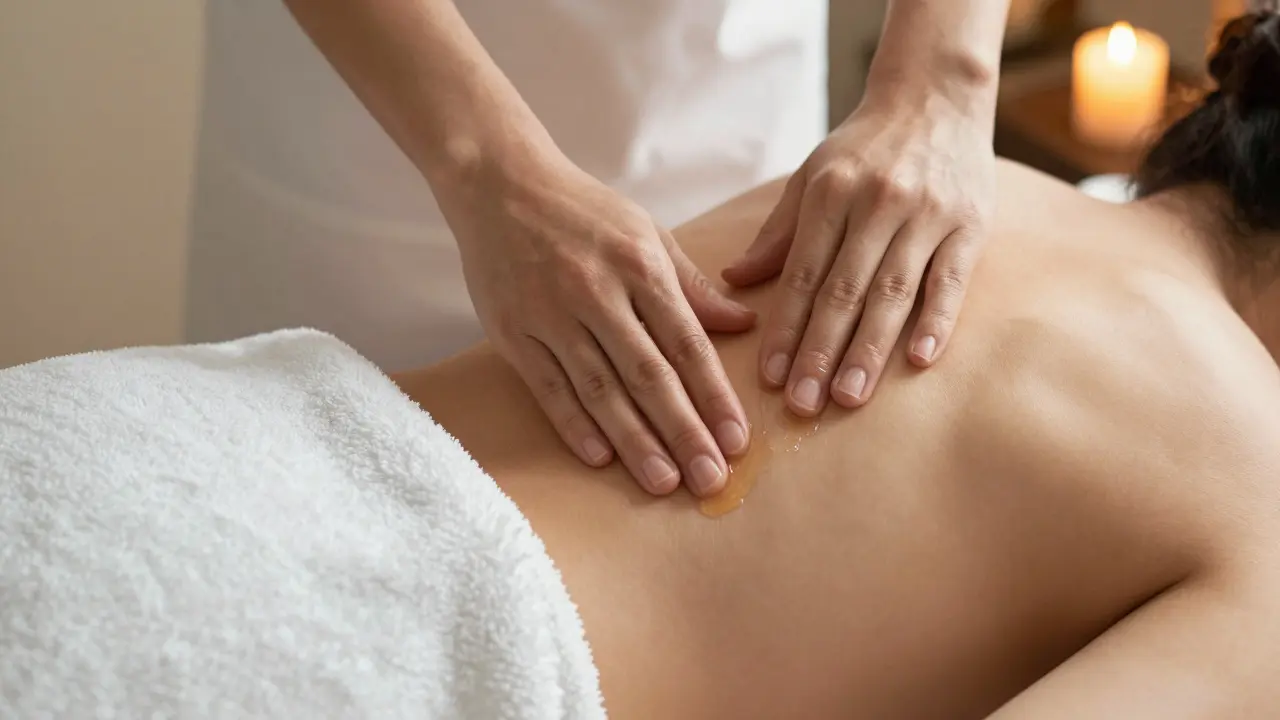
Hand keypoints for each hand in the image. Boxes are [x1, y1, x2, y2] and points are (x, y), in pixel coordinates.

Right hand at [451, 155, 755, 496]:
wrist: (499, 182)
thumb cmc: (582, 210)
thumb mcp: (646, 233)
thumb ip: (691, 285)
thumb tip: (742, 325)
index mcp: (640, 265)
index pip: (687, 343)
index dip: (714, 396)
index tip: (737, 441)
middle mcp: (597, 292)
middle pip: (649, 374)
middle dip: (684, 431)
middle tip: (711, 480)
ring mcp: (550, 314)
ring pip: (600, 389)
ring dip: (634, 441)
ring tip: (664, 482)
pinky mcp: (511, 331)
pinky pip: (548, 386)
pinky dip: (574, 424)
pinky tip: (600, 459)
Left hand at [721, 102, 994, 415]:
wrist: (936, 95)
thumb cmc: (865, 146)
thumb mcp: (812, 175)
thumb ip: (778, 231)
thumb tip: (735, 279)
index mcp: (831, 193)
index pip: (803, 274)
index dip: (786, 328)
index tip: (770, 377)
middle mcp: (878, 204)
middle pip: (844, 291)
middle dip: (820, 353)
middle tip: (803, 404)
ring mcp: (927, 216)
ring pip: (892, 293)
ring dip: (869, 350)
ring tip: (849, 398)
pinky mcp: (970, 226)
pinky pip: (950, 281)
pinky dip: (936, 321)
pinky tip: (919, 360)